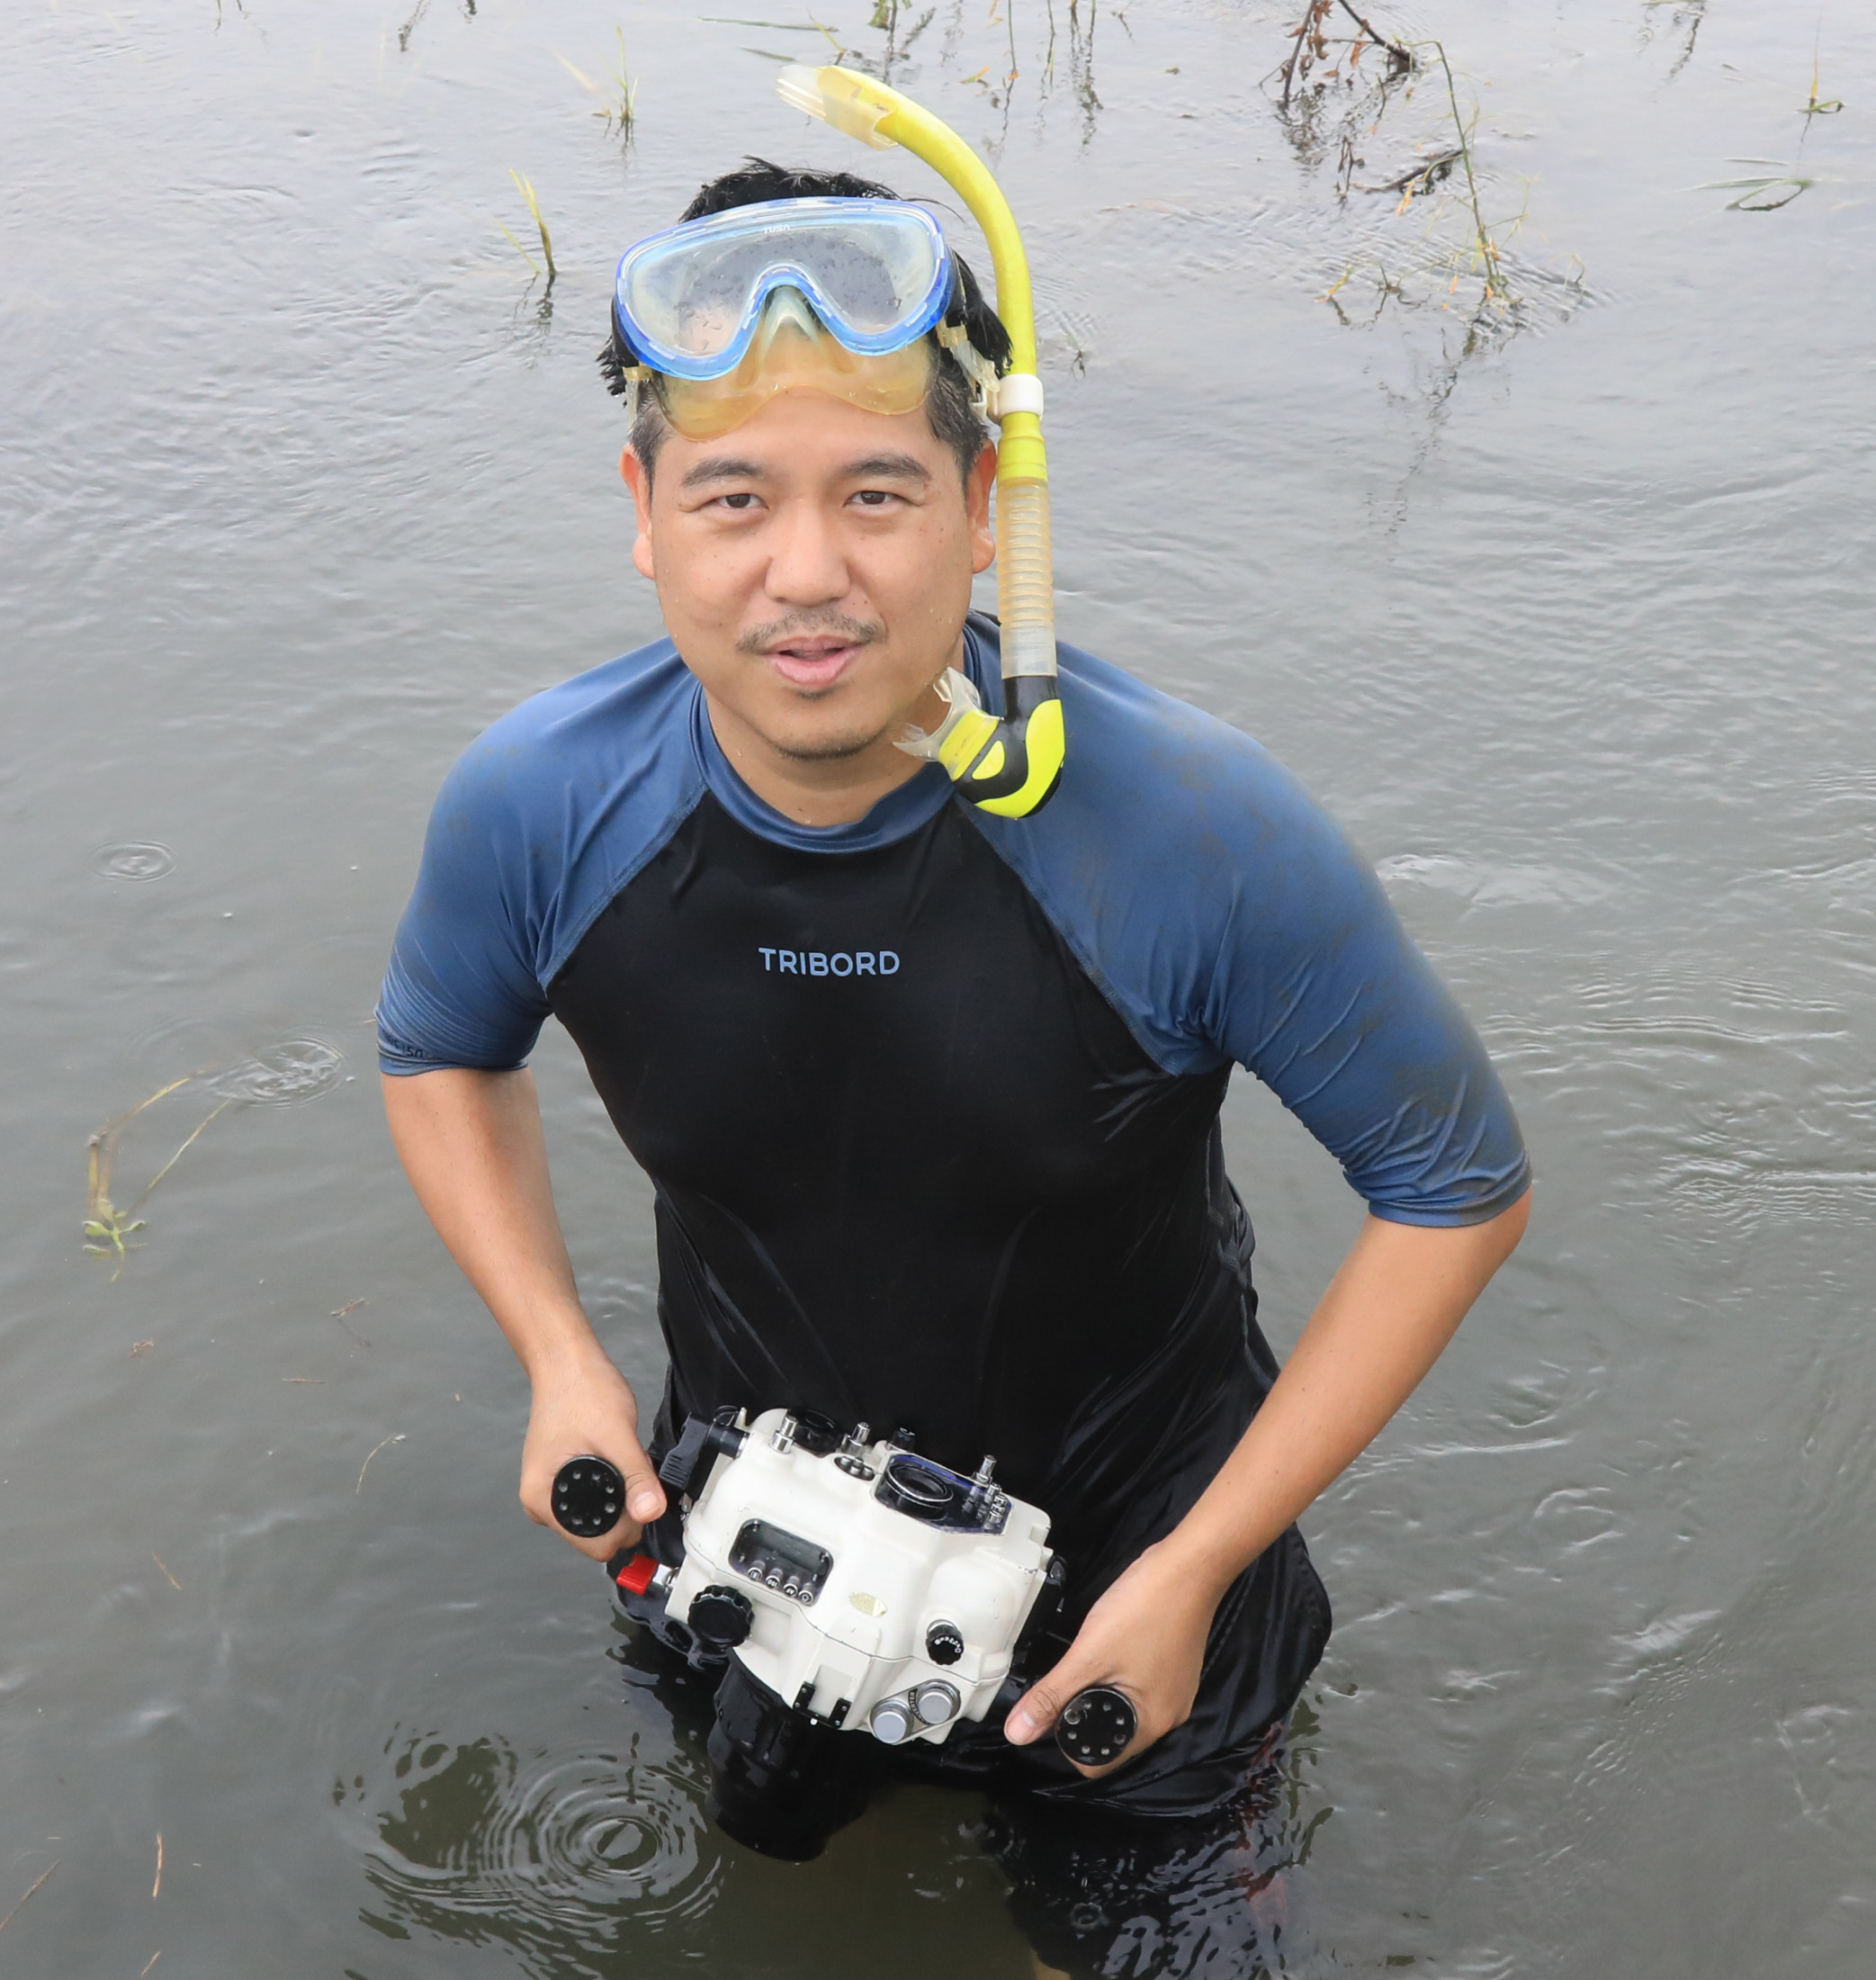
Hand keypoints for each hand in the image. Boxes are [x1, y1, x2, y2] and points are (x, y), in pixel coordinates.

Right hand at [519, 1346, 666, 1560]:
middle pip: (596, 1536)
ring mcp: (550, 1491)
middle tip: (633, 1472)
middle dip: (623, 1513)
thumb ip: (635, 1476)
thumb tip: (650, 1513)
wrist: (566, 1363)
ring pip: (597, 1519)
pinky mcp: (562, 1480)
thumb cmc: (582, 1391)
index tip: (640, 1498)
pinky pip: (593, 1501)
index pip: (594, 1546)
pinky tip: (616, 1462)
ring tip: (623, 1462)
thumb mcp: (616, 1434)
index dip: (624, 1529)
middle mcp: (541, 1502)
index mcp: (543, 1500)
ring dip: (618, 1499)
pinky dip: (612, 1488)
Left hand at [1003, 1540, 1224, 1777]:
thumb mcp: (1088, 1654)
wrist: (1189, 1567)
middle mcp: (1168, 1719)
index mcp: (1149, 1725)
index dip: (1067, 1741)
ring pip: (1125, 1712)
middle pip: (1111, 1738)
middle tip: (1065, 1679)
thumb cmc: (1142, 1610)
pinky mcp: (1176, 1672)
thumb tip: (1016, 1734)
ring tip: (1084, 1664)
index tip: (1052, 1707)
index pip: (1098, 1761)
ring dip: (1100, 1696)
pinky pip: (1140, 1692)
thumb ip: (1052, 1695)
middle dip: (1083, 1715)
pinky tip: (1109, 1654)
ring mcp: (1175, 1695)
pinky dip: (1119, 1681)